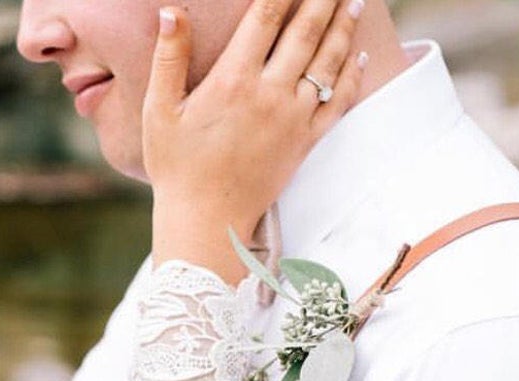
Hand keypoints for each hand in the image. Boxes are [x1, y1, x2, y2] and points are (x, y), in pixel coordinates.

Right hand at [144, 0, 366, 283]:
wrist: (207, 222)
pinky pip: (337, 103)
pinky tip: (359, 55)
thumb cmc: (177, 168)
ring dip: (344, 26)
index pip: (267, 14)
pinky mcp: (305, 143)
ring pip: (327, 62)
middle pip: (306, 30)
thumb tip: (170, 11)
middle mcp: (269, 94)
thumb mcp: (159, 111)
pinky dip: (351, 76)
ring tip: (355, 1)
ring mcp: (292, 119)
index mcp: (233, 79)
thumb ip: (168, 58)